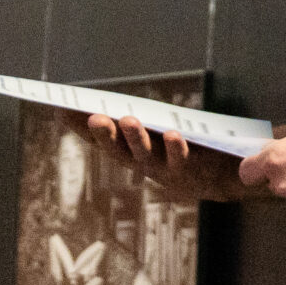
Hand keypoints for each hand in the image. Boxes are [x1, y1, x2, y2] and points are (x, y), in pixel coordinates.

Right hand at [84, 112, 246, 201]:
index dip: (81, 128)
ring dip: (137, 140)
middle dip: (106, 135)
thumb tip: (103, 105)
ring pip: (148, 157)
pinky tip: (174, 135)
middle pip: (120, 151)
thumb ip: (130, 123)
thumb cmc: (185, 150)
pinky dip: (178, 149)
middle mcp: (146, 164)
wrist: (225, 179)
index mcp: (134, 152)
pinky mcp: (195, 173)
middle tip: (94, 117)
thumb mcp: (157, 135)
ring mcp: (169, 171)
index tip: (60, 109)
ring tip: (128, 121)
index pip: (103, 140)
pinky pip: (184, 161)